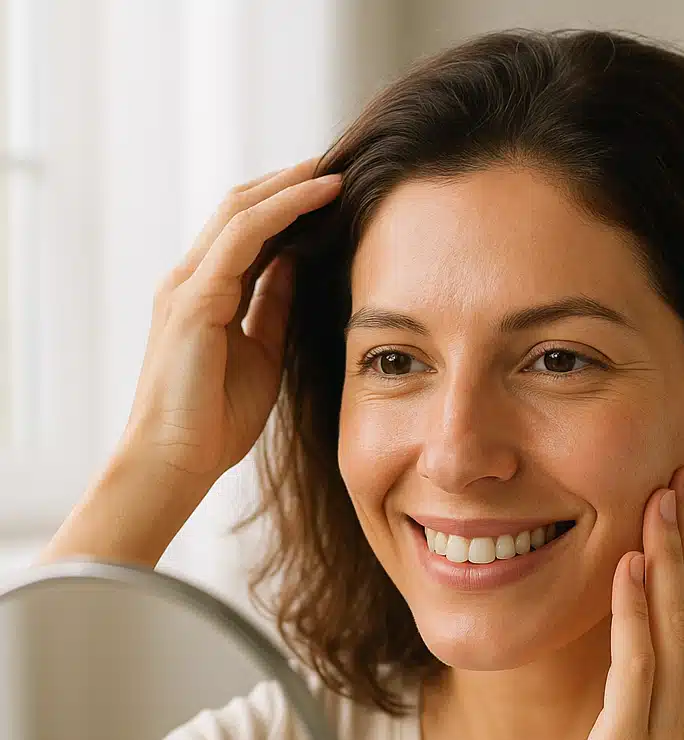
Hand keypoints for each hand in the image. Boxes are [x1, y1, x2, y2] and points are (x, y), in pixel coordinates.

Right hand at [119, 158, 341, 488]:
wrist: (176, 462)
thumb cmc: (215, 420)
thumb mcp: (262, 353)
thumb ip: (274, 307)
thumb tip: (297, 264)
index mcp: (207, 293)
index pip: (248, 231)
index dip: (289, 206)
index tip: (336, 193)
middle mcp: (192, 279)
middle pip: (243, 208)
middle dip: (291, 183)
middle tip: (341, 166)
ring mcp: (188, 285)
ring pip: (241, 210)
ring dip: (291, 185)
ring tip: (337, 170)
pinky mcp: (193, 299)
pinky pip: (242, 237)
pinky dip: (283, 210)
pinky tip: (319, 197)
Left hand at [538, 466, 683, 739]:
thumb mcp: (637, 739)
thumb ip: (643, 687)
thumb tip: (630, 632)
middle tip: (683, 473)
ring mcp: (668, 729)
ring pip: (676, 624)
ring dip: (671, 557)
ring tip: (663, 498)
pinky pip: (637, 667)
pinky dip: (636, 613)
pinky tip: (630, 566)